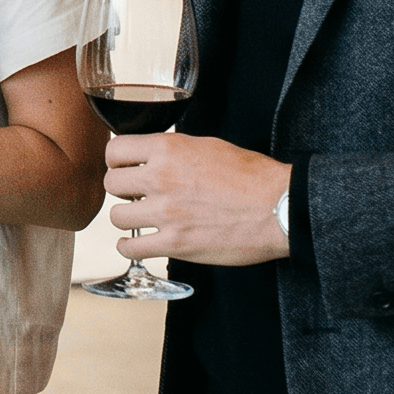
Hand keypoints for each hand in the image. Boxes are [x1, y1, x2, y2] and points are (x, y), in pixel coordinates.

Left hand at [104, 131, 291, 266]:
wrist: (281, 208)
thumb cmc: (255, 177)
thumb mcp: (210, 146)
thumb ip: (176, 151)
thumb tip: (155, 156)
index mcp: (168, 149)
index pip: (115, 149)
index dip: (118, 159)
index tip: (124, 166)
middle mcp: (161, 178)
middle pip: (111, 182)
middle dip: (123, 188)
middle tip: (137, 194)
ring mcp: (166, 213)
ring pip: (116, 216)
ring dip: (128, 217)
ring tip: (143, 218)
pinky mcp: (174, 244)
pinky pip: (129, 248)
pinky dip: (129, 246)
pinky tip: (139, 242)